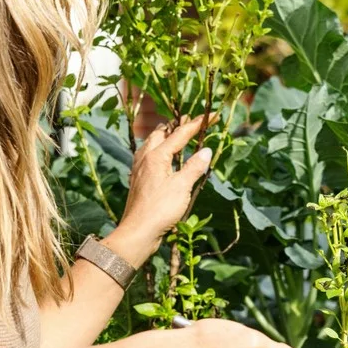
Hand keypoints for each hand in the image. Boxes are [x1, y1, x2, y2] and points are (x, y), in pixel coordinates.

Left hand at [111, 115, 213, 262]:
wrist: (138, 232)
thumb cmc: (160, 209)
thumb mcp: (182, 187)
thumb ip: (194, 167)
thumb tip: (206, 150)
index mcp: (157, 156)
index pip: (179, 134)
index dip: (195, 124)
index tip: (209, 115)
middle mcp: (145, 158)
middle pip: (160, 133)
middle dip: (175, 126)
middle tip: (190, 122)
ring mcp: (139, 169)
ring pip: (151, 144)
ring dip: (164, 137)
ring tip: (175, 135)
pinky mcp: (138, 180)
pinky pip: (147, 157)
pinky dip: (157, 151)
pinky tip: (161, 159)